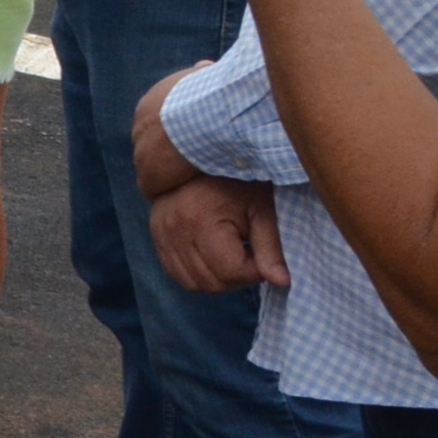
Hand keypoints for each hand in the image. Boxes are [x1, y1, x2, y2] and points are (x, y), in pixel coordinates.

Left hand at [130, 70, 201, 196]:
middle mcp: (139, 128)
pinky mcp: (149, 175)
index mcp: (149, 106)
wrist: (204, 115)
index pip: (157, 126)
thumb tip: (203, 66)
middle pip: (151, 147)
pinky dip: (168, 190)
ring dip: (169, 175)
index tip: (190, 140)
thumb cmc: (210, 94)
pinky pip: (155, 188)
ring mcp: (141, 153)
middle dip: (168, 154)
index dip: (174, 135)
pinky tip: (184, 191)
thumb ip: (200, 74)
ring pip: (152, 169)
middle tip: (192, 162)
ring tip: (190, 180)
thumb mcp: (203, 76)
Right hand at [149, 173, 285, 293]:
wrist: (204, 154)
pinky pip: (176, 273)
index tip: (265, 254)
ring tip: (234, 255)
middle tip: (252, 256)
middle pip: (210, 282)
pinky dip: (198, 274)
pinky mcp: (156, 235)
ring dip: (218, 279)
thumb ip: (271, 247)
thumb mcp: (263, 209)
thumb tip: (282, 282)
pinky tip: (215, 256)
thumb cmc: (240, 180)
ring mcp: (160, 233)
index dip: (255, 271)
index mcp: (200, 219)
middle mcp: (173, 228)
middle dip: (237, 277)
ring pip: (192, 283)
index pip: (230, 272)